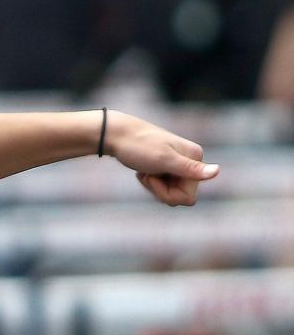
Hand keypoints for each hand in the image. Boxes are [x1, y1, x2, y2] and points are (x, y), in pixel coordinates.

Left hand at [105, 110, 219, 206]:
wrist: (117, 136)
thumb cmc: (139, 147)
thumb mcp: (164, 160)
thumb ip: (190, 169)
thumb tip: (217, 171)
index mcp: (195, 158)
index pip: (189, 198)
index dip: (168, 195)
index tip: (155, 178)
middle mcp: (191, 161)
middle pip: (180, 197)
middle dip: (161, 191)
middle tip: (148, 176)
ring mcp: (179, 165)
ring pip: (171, 193)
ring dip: (154, 187)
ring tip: (146, 172)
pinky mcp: (167, 167)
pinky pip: (163, 187)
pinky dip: (151, 183)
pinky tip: (144, 171)